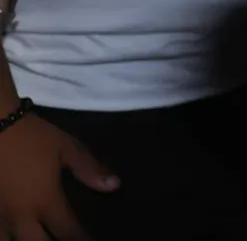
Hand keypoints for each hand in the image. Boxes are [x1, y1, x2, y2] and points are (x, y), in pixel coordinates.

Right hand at [0, 113, 118, 240]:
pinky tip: (13, 235)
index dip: (81, 240)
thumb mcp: (66, 148)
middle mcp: (20, 216)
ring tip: (38, 238)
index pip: (67, 232)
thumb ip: (89, 169)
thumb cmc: (31, 137)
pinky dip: (6, 236)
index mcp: (44, 202)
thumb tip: (114, 186)